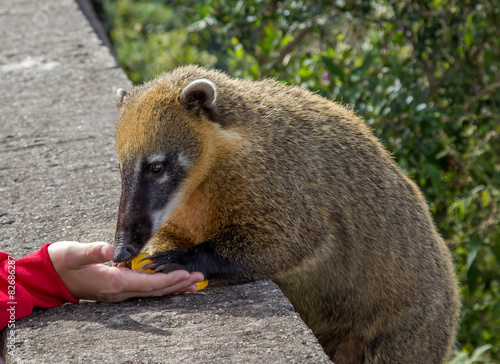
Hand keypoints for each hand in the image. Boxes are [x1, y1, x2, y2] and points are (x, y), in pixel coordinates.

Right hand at [47, 241, 204, 301]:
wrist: (47, 277)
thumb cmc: (60, 262)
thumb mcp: (73, 253)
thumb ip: (92, 251)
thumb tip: (110, 249)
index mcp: (111, 283)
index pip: (146, 283)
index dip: (167, 279)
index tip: (185, 275)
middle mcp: (117, 292)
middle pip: (154, 291)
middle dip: (178, 285)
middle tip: (199, 278)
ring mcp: (118, 293)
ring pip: (151, 293)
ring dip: (173, 288)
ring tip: (193, 284)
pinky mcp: (117, 288)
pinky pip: (144, 290)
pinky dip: (161, 286)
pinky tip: (171, 283)